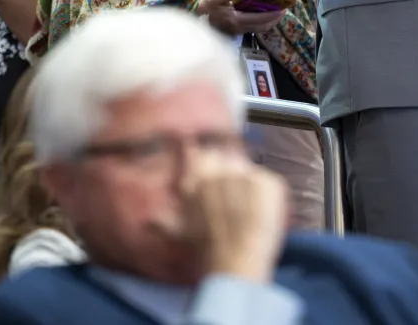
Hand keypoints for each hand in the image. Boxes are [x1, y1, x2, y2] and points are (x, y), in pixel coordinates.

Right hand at [166, 150, 288, 281]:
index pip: (202, 154)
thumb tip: (148, 220)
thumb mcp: (181, 235)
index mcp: (197, 179)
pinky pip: (270, 181)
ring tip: (251, 209)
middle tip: (236, 196)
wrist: (236, 263)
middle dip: (231, 171)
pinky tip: (264, 214)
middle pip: (227, 157)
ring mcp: (245, 174)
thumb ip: (164, 223)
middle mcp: (219, 170)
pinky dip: (269, 195)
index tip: (212, 171)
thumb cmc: (205, 251)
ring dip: (250, 183)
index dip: (208, 161)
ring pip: (249, 168)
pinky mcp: (268, 181)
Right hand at [193, 0, 284, 35]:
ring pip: (259, 29)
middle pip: (262, 26)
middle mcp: (240, 28)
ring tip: (277, 14)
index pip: (259, 18)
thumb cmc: (207, 8)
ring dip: (269, 22)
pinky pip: (254, 29)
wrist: (197, 20)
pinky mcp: (237, 32)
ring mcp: (238, 32)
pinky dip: (262, 24)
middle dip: (274, 19)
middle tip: (283, 10)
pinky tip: (265, 18)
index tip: (282, 9)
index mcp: (236, 19)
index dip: (272, 14)